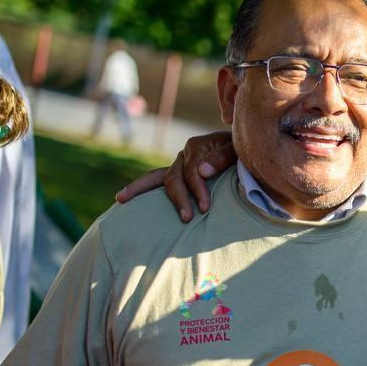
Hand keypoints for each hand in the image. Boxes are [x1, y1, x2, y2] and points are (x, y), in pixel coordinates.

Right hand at [115, 131, 236, 220]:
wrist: (244, 149)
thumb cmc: (243, 152)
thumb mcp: (238, 151)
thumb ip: (223, 157)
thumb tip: (202, 171)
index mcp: (197, 146)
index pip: (192, 172)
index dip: (197, 190)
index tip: (205, 208)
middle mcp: (184, 154)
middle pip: (173, 178)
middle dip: (179, 199)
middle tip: (187, 218)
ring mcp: (179, 164)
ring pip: (158, 177)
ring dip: (142, 190)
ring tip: (121, 201)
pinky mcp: (178, 174)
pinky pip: (157, 181)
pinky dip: (142, 189)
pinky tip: (123, 198)